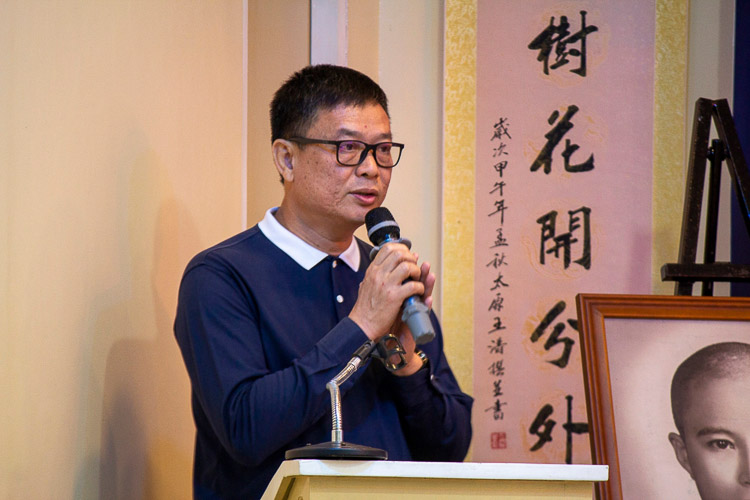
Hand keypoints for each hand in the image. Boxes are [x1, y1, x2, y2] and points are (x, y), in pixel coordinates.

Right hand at [349, 242, 423, 341]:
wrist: (362, 325)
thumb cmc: (365, 308)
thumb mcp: (366, 284)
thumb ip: (376, 274)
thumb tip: (387, 263)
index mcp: (372, 270)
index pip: (388, 248)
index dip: (402, 249)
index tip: (407, 256)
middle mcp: (378, 274)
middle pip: (399, 254)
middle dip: (411, 259)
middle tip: (414, 268)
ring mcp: (386, 285)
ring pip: (408, 266)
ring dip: (417, 271)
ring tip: (416, 279)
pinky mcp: (394, 297)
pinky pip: (413, 286)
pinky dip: (420, 287)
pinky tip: (418, 292)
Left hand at [391, 259, 434, 375]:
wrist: (378, 340)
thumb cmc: (381, 321)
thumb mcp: (383, 300)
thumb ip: (387, 287)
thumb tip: (384, 269)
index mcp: (402, 294)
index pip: (411, 276)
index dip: (414, 266)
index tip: (413, 256)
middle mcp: (410, 301)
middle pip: (420, 282)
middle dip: (421, 271)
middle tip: (422, 263)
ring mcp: (412, 311)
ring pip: (424, 295)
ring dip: (427, 284)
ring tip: (429, 275)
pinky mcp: (413, 322)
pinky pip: (422, 312)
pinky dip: (425, 304)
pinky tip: (427, 298)